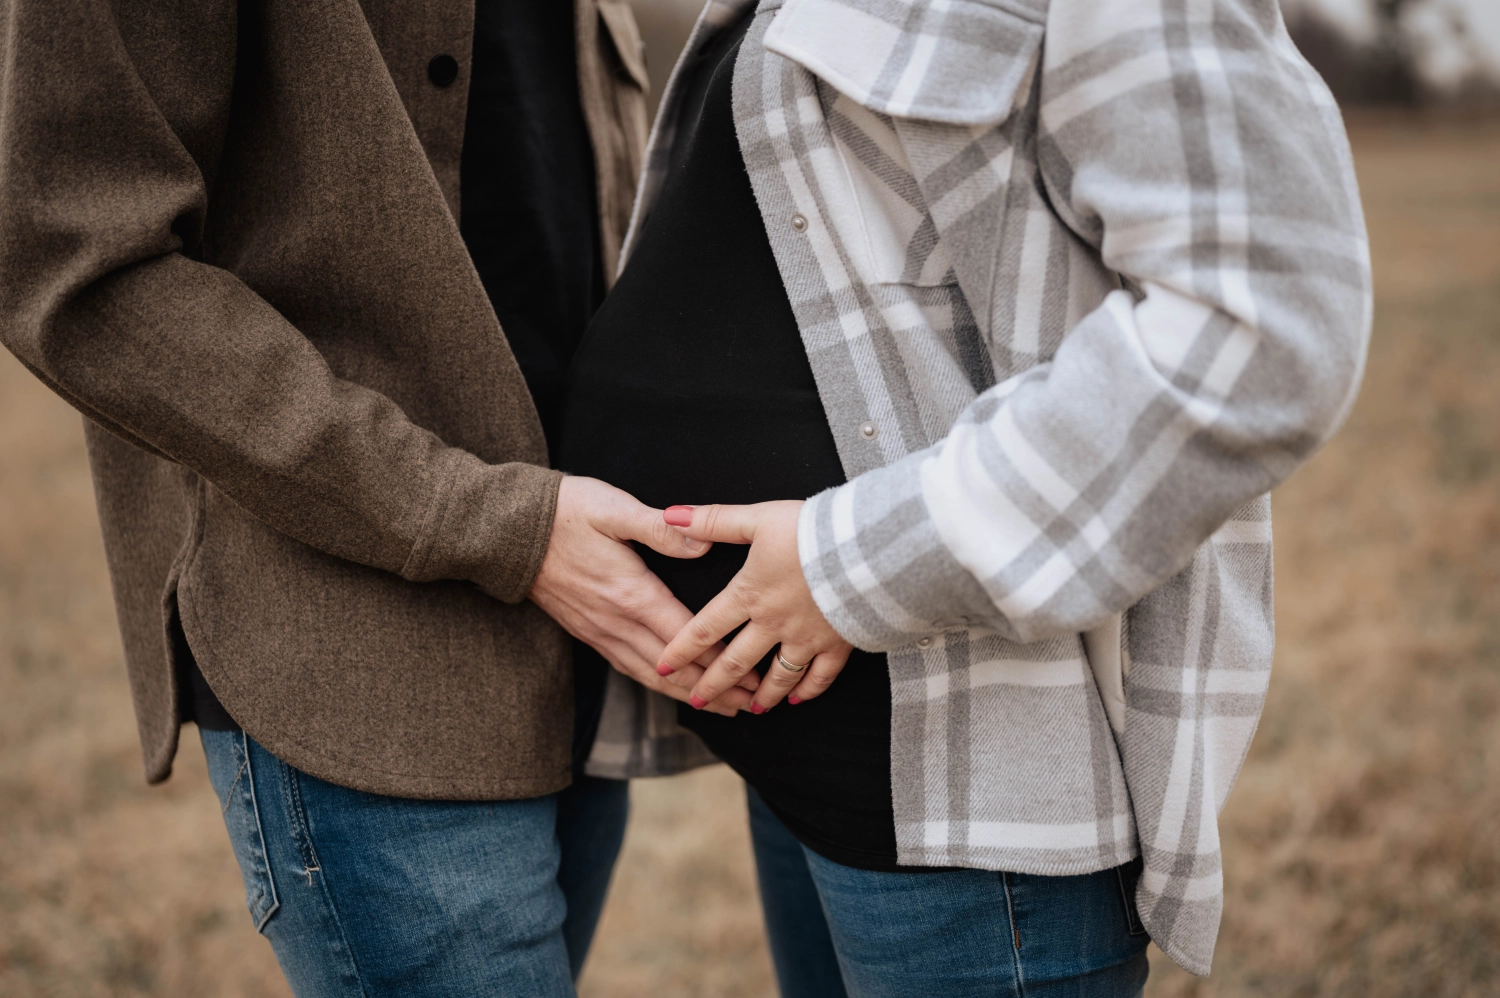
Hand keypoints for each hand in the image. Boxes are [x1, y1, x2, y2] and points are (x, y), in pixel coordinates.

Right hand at [528, 477, 756, 715]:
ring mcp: (599, 630)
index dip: (722, 662)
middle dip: (716, 689)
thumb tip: (703, 542)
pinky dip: (657, 685)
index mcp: (631, 593)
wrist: (508, 530)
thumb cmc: (564, 512)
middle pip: (674, 669)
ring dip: (689, 695)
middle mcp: (616, 621)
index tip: (754, 678)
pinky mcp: (586, 631)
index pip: (686, 639)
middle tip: (754, 704)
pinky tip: (671, 690)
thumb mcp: (614, 508)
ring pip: (651, 676)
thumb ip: (661, 529)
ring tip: (724, 708)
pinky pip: (628, 667)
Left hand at [657, 501, 852, 712]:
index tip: (662, 668)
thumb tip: (671, 515)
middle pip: (736, 661)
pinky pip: (820, 675)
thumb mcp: (758, 518)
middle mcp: (773, 623)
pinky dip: (808, 689)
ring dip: (760, 695)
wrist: (867, 549)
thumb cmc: (812, 531)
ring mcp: (806, 638)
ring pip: (777, 675)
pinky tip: (797, 698)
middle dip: (713, 684)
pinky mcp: (838, 643)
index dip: (681, 650)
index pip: (705, 628)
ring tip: (748, 708)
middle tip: (697, 701)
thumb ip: (714, 520)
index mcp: (749, 594)